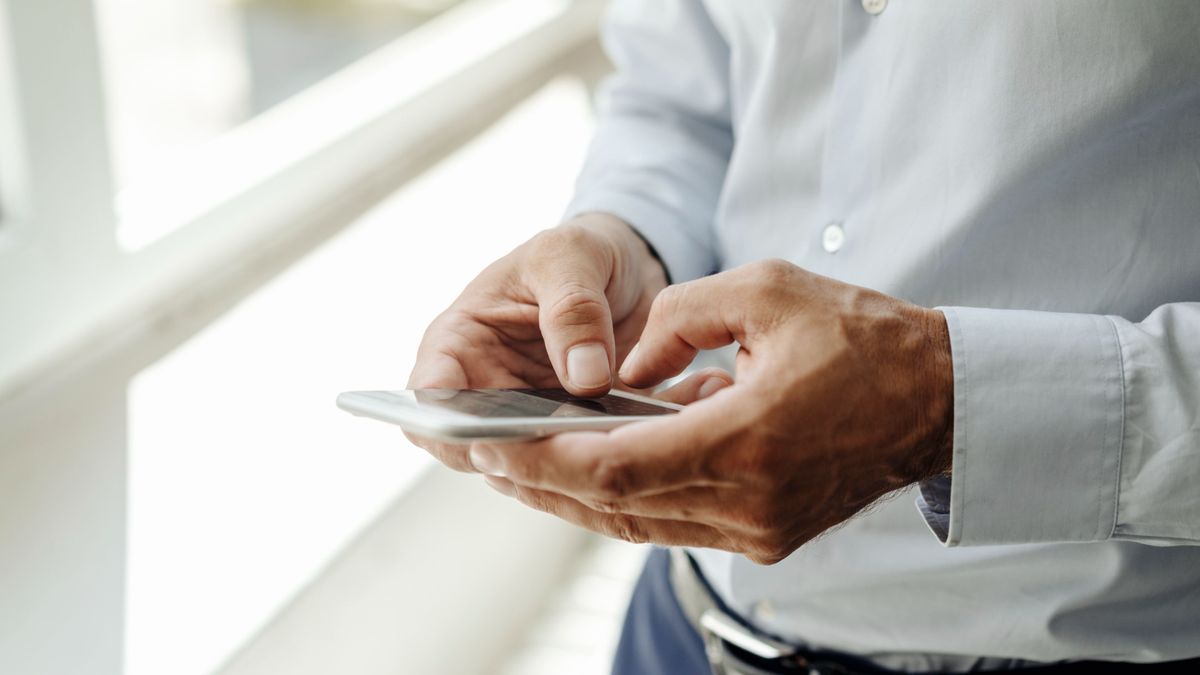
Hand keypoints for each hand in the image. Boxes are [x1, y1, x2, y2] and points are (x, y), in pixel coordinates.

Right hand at [406, 213, 667, 470]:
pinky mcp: (579, 435)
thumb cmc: (576, 253)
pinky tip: (644, 436)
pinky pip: (587, 463)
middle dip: (518, 455)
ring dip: (571, 462)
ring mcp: (533, 420)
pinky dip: (611, 457)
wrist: (626, 268)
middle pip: (479, 448)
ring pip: (535, 467)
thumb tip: (584, 379)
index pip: (426, 400)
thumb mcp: (570, 256)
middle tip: (568, 443)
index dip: (443, 425)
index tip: (487, 431)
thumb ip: (573, 309)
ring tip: (615, 438)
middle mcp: (488, 392)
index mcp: (461, 344)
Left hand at [471, 260, 953, 563]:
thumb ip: (677, 320)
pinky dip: (625, 499)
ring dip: (576, 497)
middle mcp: (749, 504)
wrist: (937, 401)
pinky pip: (674, 522)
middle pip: (614, 507)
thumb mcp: (765, 291)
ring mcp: (759, 531)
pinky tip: (590, 471)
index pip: (614, 468)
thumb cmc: (861, 338)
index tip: (492, 445)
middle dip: (543, 481)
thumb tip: (619, 363)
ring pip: (639, 523)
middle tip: (487, 457)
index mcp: (746, 442)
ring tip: (522, 466)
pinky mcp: (767, 536)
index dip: (545, 460)